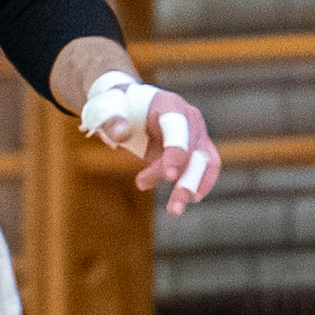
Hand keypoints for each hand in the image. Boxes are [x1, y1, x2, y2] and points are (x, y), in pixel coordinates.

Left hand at [77, 74, 219, 215]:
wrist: (130, 106)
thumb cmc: (118, 107)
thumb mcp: (109, 110)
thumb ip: (113, 121)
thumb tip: (122, 134)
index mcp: (169, 104)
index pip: (178, 127)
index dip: (176, 151)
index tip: (170, 176)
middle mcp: (189, 118)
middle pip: (194, 150)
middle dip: (186, 179)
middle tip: (174, 208)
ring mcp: (196, 134)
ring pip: (204, 163)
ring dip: (192, 187)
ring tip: (174, 210)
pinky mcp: (196, 150)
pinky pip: (205, 169)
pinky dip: (198, 185)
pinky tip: (183, 201)